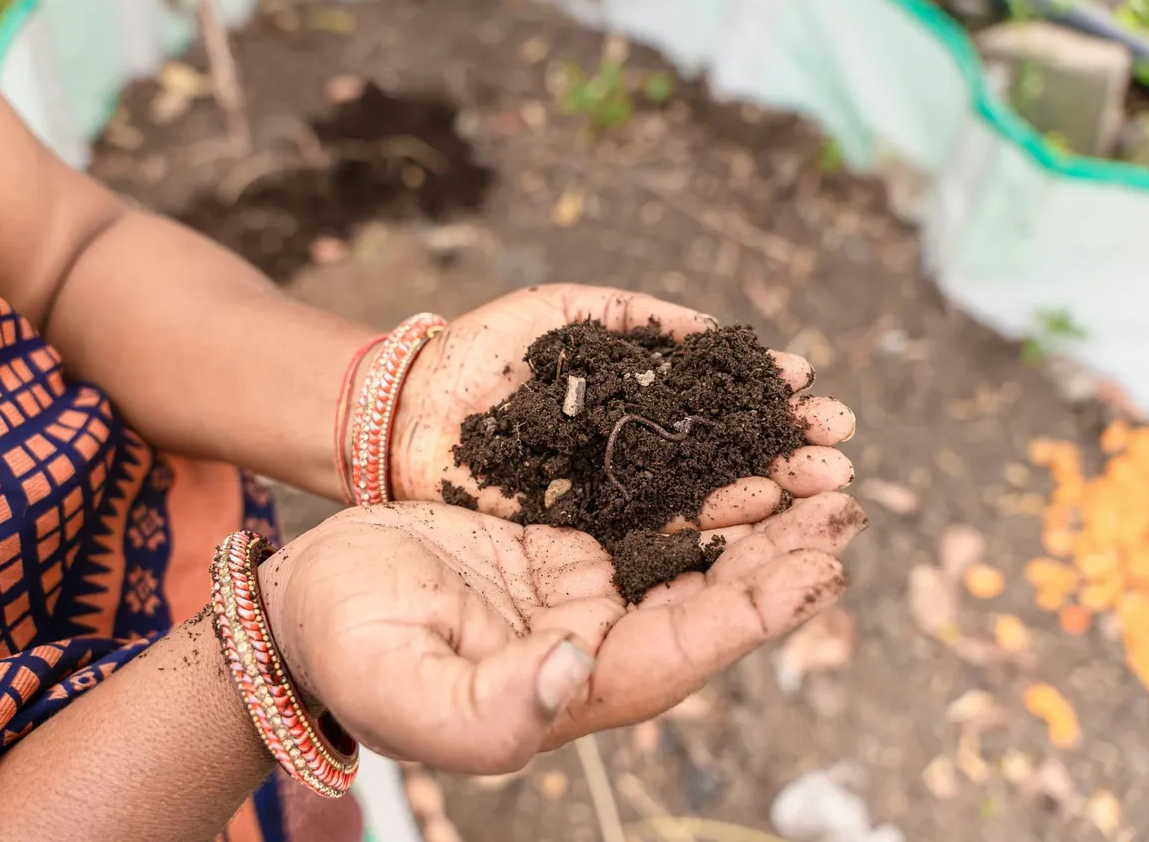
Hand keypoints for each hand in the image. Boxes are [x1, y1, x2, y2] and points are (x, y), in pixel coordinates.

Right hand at [259, 494, 865, 773]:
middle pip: (707, 596)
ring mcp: (578, 591)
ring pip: (683, 549)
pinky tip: (724, 446)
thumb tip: (581, 668)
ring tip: (807, 463)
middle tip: (842, 495)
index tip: (824, 563)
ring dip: (746, 509)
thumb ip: (495, 704)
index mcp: (575, 690)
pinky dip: (685, 481)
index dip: (760, 607)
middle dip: (778, 549)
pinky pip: (637, 509)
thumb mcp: (409, 690)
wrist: (306, 602)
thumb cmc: (349, 651)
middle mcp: (595, 644)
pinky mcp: (556, 544)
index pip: (690, 649)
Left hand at [392, 284, 855, 527]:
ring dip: (765, 490)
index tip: (813, 391)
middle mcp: (637, 452)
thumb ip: (640, 320)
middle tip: (841, 449)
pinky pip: (650, 532)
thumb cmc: (485, 350)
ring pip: (701, 497)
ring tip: (821, 483)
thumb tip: (717, 332)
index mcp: (637, 400)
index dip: (764, 399)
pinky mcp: (583, 534)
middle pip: (725, 453)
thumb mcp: (569, 312)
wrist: (411, 405)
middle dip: (785, 451)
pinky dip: (704, 525)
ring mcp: (614, 495)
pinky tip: (754, 513)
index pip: (718, 403)